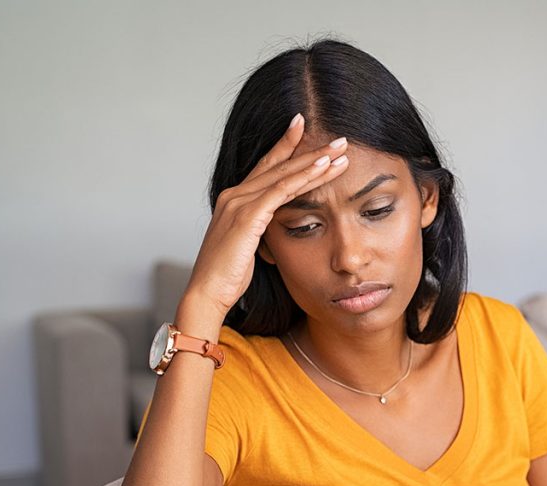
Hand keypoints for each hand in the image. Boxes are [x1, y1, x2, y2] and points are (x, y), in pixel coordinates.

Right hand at [183, 112, 350, 319]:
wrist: (207, 292)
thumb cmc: (227, 276)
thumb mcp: (248, 246)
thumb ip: (259, 230)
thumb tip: (275, 228)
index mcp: (234, 200)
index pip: (266, 167)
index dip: (286, 147)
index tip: (306, 131)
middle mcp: (235, 195)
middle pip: (278, 165)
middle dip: (310, 149)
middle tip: (339, 139)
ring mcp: (239, 203)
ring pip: (284, 174)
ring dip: (315, 161)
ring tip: (339, 149)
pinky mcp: (247, 216)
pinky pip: (281, 191)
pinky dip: (304, 177)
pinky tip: (324, 167)